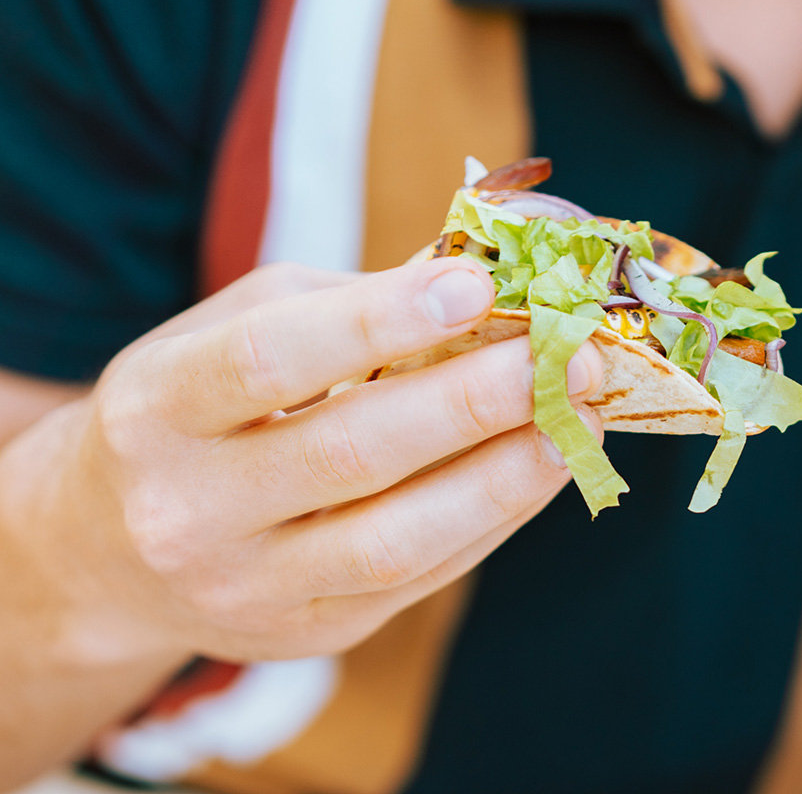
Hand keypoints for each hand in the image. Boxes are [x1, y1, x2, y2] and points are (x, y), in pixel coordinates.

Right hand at [2, 258, 600, 665]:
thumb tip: (479, 287)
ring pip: (398, 539)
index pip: (268, 360)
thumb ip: (339, 311)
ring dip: (507, 475)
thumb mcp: (226, 336)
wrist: (106, 556)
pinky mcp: (310, 633)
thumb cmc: (187, 416)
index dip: (378, 321)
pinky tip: (540, 466)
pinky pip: (421, 577)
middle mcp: (189, 510)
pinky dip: (494, 517)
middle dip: (475, 400)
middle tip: (568, 354)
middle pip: (350, 454)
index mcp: (155, 409)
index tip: (475, 284)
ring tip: (579, 420)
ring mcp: (250, 588)